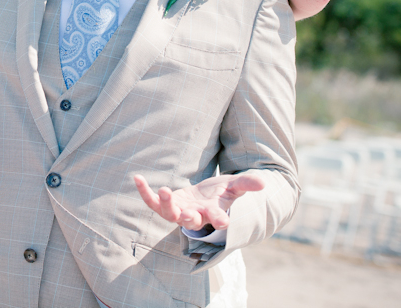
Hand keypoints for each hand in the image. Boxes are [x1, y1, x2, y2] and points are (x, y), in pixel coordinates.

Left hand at [133, 173, 264, 230]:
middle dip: (188, 218)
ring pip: (169, 214)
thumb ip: (246, 184)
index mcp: (214, 214)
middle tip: (185, 213)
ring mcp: (179, 212)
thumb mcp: (235, 186)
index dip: (220, 220)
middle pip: (190, 222)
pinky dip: (145, 192)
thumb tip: (263, 183)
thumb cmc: (222, 194)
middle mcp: (195, 217)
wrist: (206, 199)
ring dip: (165, 204)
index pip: (217, 219)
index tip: (224, 221)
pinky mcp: (167, 205)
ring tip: (163, 190)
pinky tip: (137, 178)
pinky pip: (153, 202)